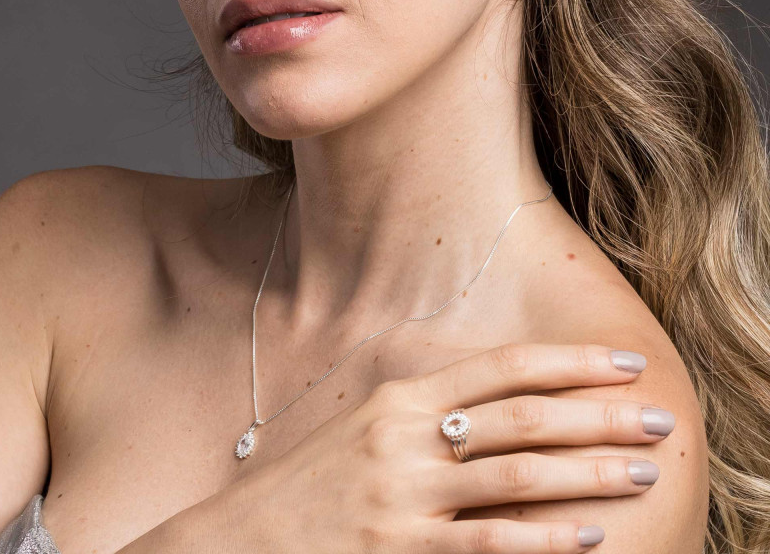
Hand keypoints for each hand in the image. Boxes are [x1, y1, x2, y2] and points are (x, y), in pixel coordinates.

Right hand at [220, 343, 672, 552]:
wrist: (240, 540)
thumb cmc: (311, 481)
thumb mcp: (367, 425)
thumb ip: (429, 409)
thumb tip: (504, 401)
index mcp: (399, 395)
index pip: (500, 366)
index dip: (567, 361)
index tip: (621, 361)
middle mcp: (405, 435)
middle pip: (521, 417)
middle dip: (597, 414)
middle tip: (656, 415)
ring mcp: (403, 495)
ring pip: (516, 477)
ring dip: (588, 474)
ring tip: (642, 471)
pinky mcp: (400, 551)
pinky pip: (487, 544)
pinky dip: (543, 540)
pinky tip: (588, 536)